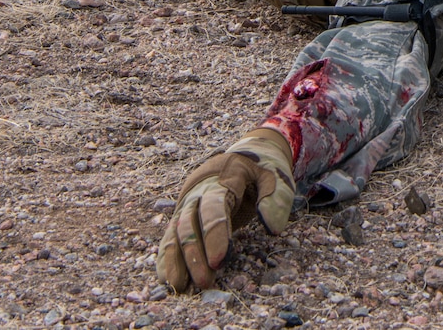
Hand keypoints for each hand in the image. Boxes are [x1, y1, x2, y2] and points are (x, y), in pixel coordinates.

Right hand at [156, 128, 295, 290]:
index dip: (214, 236)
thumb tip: (272, 229)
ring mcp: (188, 202)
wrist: (244, 155)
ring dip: (177, 260)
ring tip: (180, 287)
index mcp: (223, 178)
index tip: (218, 261)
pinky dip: (166, 256)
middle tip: (205, 282)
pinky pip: (170, 236)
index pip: (214, 209)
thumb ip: (275, 198)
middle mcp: (199, 191)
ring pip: (176, 232)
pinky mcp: (182, 214)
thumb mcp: (275, 176)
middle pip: (190, 224)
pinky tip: (167, 278)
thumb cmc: (262, 169)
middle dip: (194, 255)